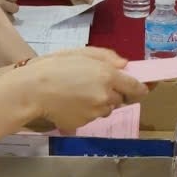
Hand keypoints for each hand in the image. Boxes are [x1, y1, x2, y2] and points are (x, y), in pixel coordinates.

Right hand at [24, 48, 147, 130]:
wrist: (32, 89)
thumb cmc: (55, 65)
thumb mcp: (82, 52)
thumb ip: (107, 57)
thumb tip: (124, 66)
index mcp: (108, 76)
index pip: (136, 87)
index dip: (142, 88)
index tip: (143, 87)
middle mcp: (106, 96)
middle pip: (121, 99)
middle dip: (114, 92)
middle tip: (95, 84)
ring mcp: (95, 113)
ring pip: (106, 109)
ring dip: (100, 102)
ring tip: (79, 92)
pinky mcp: (83, 124)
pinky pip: (91, 117)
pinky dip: (86, 111)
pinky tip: (71, 102)